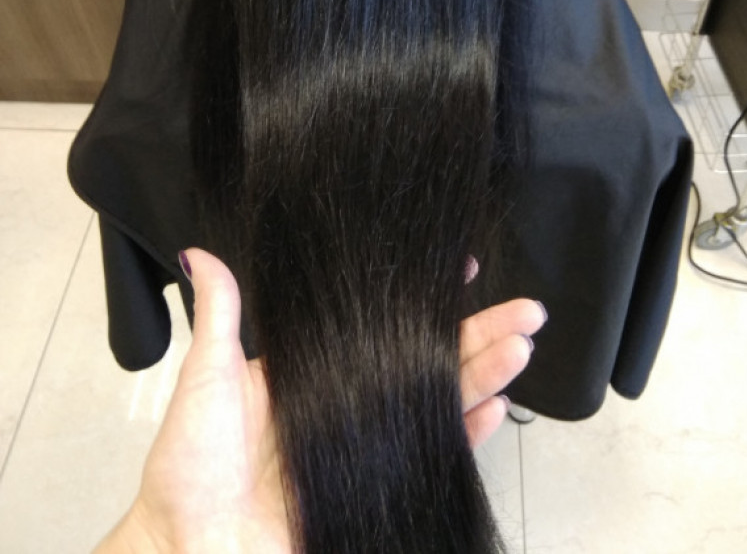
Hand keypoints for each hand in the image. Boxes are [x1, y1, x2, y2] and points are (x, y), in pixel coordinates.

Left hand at [96, 250, 544, 552]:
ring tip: (521, 346)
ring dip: (486, 373)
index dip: (424, 296)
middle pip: (428, 357)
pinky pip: (435, 455)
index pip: (381, 321)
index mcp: (315, 368)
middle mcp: (350, 401)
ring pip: (442, 399)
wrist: (191, 548)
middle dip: (481, 332)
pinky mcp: (379, 483)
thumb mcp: (207, 379)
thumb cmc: (188, 469)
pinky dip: (468, 433)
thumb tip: (203, 254)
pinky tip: (496, 406)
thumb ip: (221, 318)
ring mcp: (369, 442)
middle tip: (524, 309)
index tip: (461, 266)